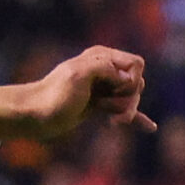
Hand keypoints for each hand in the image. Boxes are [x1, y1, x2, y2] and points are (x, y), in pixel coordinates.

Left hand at [0, 47, 155, 142]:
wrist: (34, 116)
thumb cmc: (54, 95)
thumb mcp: (79, 74)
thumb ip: (105, 67)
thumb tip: (125, 78)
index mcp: (101, 57)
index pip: (136, 64)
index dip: (131, 78)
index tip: (114, 88)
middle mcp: (104, 70)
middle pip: (137, 82)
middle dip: (130, 98)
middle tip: (111, 109)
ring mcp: (102, 89)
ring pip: (131, 98)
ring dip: (127, 111)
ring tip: (112, 122)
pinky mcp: (99, 107)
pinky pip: (124, 111)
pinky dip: (137, 118)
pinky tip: (150, 127)